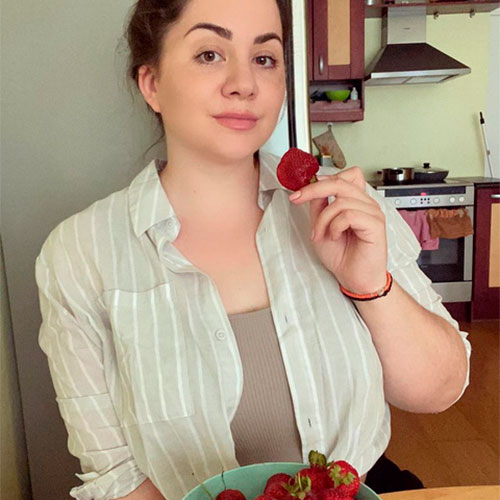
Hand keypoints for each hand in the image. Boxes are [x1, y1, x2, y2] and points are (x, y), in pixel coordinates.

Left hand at [288, 167, 387, 293]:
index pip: (344, 176)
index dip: (321, 179)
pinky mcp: (376, 224)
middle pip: (340, 182)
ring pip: (340, 201)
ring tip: (322, 235)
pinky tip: (335, 236)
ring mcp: (373, 212)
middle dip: (314, 190)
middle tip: (297, 199)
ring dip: (323, 219)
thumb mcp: (321, 226)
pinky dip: (335, 226)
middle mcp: (366, 203)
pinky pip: (349, 215)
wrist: (353, 278)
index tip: (299, 192)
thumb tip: (312, 188)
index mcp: (356, 201)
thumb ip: (319, 206)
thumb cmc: (342, 255)